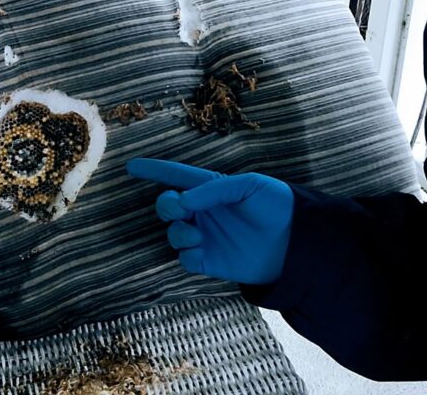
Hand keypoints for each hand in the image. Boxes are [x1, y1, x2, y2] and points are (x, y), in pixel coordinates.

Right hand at [127, 158, 292, 284]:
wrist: (295, 242)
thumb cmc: (276, 205)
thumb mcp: (249, 185)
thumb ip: (214, 190)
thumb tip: (184, 200)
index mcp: (212, 188)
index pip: (177, 176)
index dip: (155, 170)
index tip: (131, 166)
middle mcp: (204, 212)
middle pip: (168, 204)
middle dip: (166, 204)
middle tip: (180, 207)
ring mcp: (206, 236)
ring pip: (173, 233)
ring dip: (178, 231)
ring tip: (196, 234)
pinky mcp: (210, 260)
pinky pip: (185, 258)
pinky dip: (186, 253)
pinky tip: (200, 248)